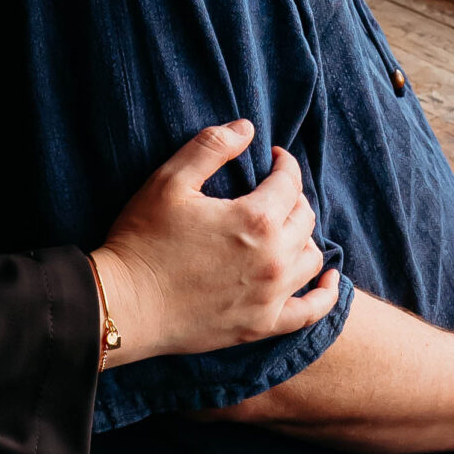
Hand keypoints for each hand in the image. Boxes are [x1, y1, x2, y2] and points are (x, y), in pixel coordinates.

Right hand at [90, 121, 335, 368]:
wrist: (124, 305)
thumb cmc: (142, 240)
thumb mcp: (169, 181)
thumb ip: (211, 146)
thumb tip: (248, 128)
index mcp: (255, 218)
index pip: (289, 181)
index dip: (283, 163)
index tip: (272, 157)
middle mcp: (273, 257)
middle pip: (305, 217)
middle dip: (292, 197)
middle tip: (271, 191)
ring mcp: (271, 296)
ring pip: (312, 258)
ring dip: (304, 236)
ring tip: (285, 228)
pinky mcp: (262, 325)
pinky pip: (312, 310)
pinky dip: (326, 293)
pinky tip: (330, 279)